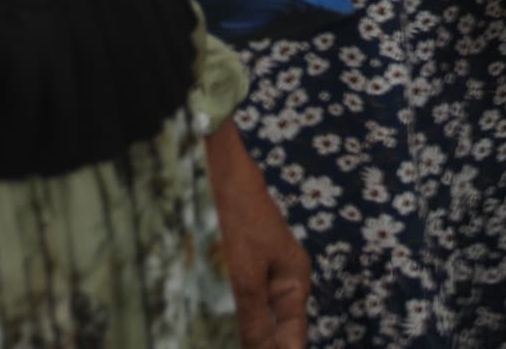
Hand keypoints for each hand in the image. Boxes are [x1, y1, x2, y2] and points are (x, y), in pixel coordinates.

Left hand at [206, 121, 310, 348]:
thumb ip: (254, 321)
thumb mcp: (246, 277)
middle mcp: (281, 281)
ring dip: (241, 335)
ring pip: (253, 319)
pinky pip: (236, 304)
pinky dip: (227, 319)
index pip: (294, 336)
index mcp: (294, 282)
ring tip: (218, 342)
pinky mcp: (238, 267)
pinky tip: (210, 331)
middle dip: (260, 346)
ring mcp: (260, 274)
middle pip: (276, 330)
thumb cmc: (238, 221)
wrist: (220, 174)